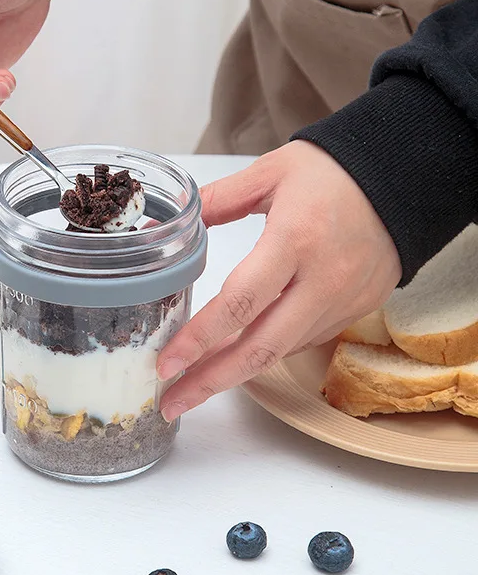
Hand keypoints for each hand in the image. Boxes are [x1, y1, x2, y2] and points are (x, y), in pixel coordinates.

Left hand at [157, 140, 401, 420]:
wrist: (407, 180)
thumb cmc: (335, 172)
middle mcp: (321, 282)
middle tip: (171, 402)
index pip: (240, 303)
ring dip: (233, 373)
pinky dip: (265, 354)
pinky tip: (236, 357)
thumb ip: (219, 199)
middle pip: (260, 348)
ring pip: (280, 352)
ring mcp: (341, 303)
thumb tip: (171, 220)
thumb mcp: (271, 172)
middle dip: (210, 381)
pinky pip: (302, 342)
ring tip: (193, 386)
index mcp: (294, 241)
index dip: (199, 339)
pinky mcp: (354, 313)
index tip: (167, 363)